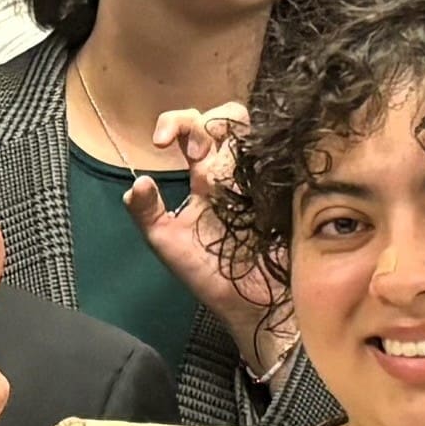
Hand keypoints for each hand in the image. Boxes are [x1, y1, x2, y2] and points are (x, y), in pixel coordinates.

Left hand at [122, 104, 290, 377]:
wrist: (251, 306)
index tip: (160, 142)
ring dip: (238, 136)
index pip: (192, 129)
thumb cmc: (209, 277)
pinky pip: (285, 160)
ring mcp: (264, 178)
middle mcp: (235, 170)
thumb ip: (146, 213)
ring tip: (224, 169)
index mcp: (204, 177)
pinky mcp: (288, 192)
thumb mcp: (167, 244)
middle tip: (197, 157)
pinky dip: (271, 154)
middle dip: (212, 123)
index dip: (175, 122)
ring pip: (258, 131)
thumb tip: (137, 182)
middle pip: (230, 119)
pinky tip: (257, 173)